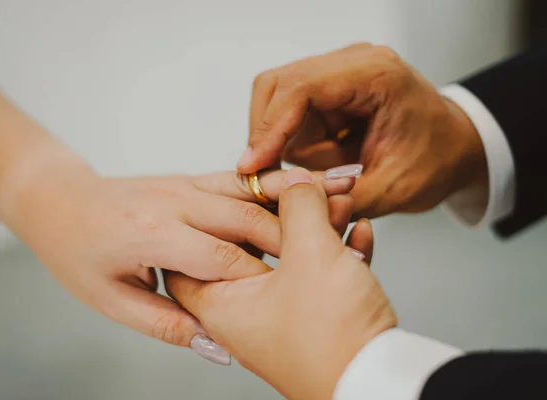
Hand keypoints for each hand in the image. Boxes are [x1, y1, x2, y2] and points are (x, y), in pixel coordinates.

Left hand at [0, 161, 355, 349]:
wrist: (58, 201)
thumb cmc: (77, 253)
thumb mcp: (110, 301)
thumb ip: (166, 323)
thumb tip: (214, 348)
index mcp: (154, 236)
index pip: (225, 258)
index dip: (268, 276)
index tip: (306, 292)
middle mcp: (174, 202)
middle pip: (249, 217)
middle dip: (298, 229)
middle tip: (347, 233)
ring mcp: (184, 184)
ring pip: (251, 188)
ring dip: (298, 191)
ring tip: (343, 189)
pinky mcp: (191, 178)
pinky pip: (240, 177)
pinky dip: (276, 179)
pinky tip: (308, 178)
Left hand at [165, 167, 395, 399]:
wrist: (379, 383)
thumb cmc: (331, 338)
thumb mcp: (310, 255)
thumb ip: (298, 208)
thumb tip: (295, 182)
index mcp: (221, 304)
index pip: (193, 255)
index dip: (213, 217)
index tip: (239, 192)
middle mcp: (245, 314)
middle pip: (252, 247)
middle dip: (285, 211)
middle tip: (309, 188)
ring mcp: (282, 318)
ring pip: (292, 258)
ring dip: (319, 226)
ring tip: (344, 202)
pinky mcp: (315, 320)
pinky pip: (318, 276)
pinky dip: (338, 251)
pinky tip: (360, 233)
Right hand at [238, 43, 487, 217]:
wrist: (454, 147)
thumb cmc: (436, 159)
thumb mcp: (394, 190)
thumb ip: (340, 197)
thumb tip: (288, 198)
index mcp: (374, 75)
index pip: (300, 89)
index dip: (269, 128)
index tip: (252, 165)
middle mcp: (351, 63)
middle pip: (277, 86)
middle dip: (270, 135)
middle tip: (273, 175)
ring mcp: (338, 73)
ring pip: (278, 104)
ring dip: (290, 144)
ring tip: (332, 167)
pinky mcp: (329, 90)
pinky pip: (292, 117)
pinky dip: (297, 144)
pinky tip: (330, 159)